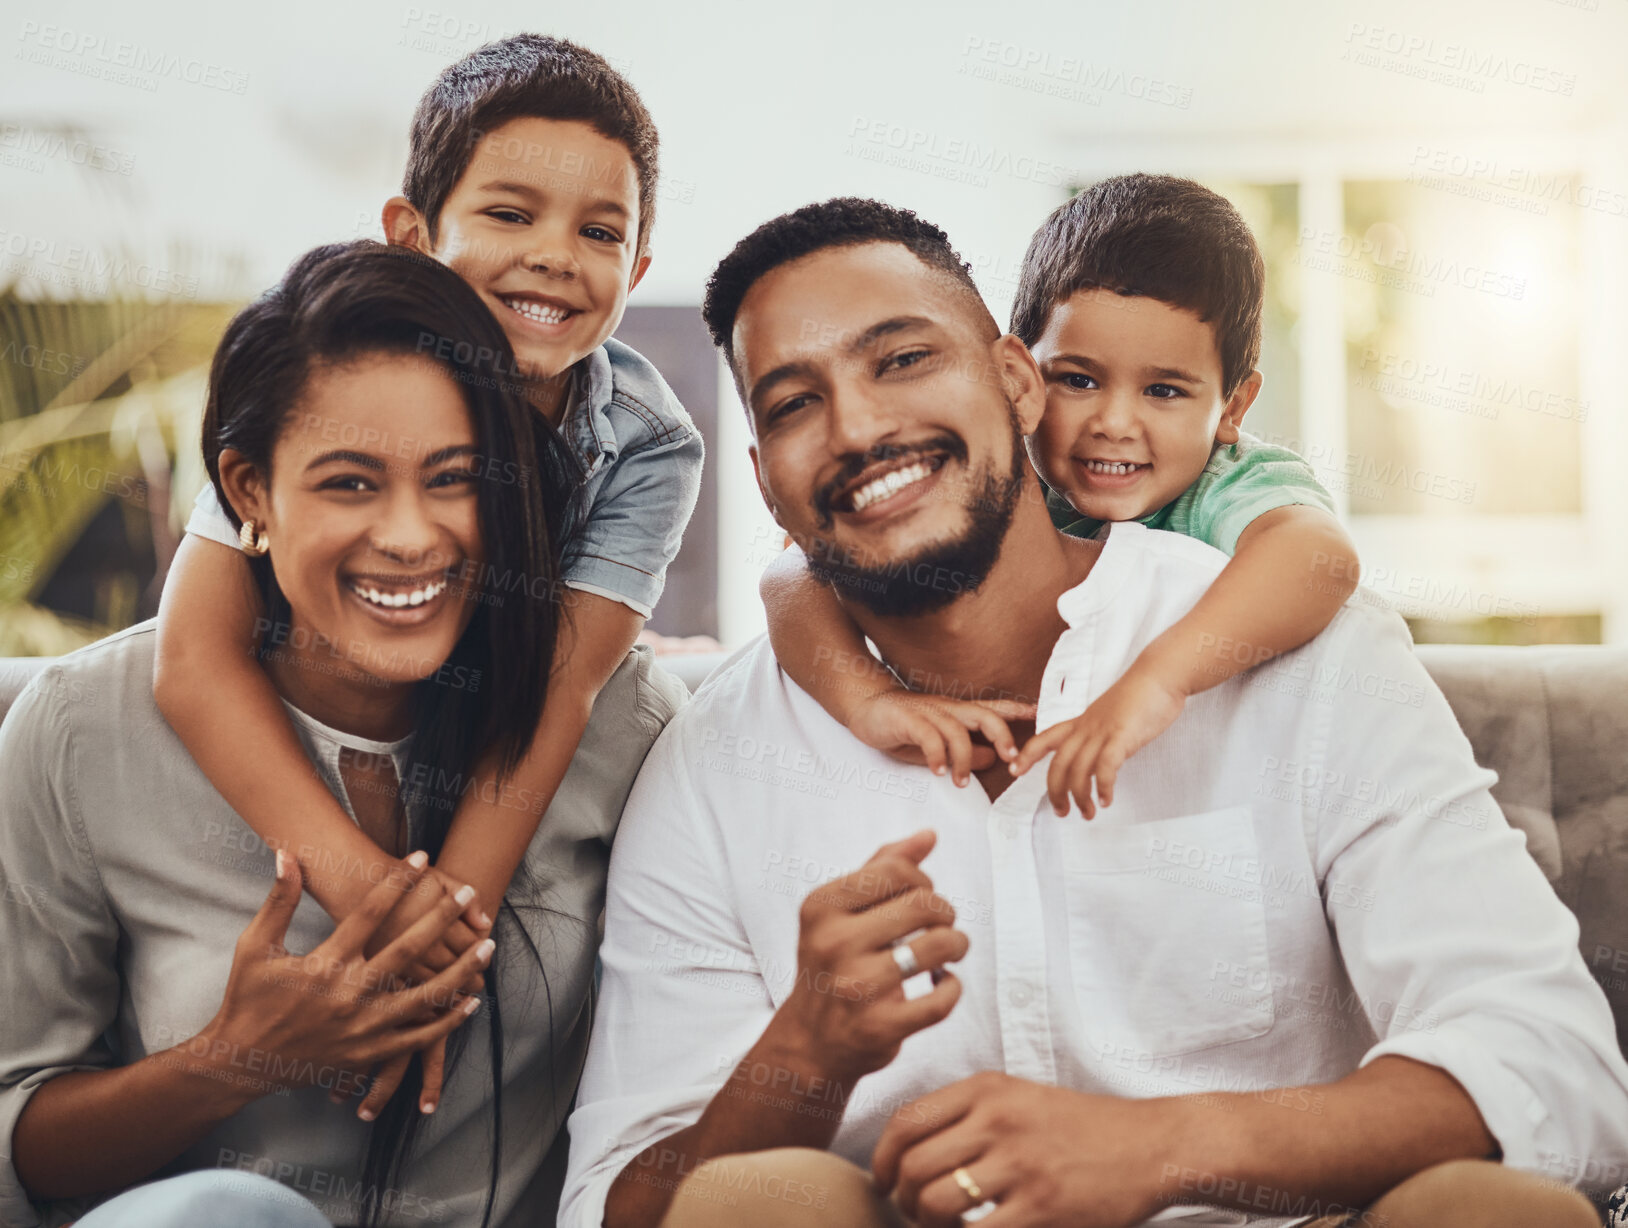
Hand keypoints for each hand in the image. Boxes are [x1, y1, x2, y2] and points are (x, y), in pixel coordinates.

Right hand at [198, 850, 491, 1108]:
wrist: (239, 1064)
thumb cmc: (248, 1000)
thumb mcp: (255, 947)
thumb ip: (278, 900)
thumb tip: (286, 854)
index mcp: (324, 965)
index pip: (370, 913)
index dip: (398, 882)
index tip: (422, 857)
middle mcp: (349, 995)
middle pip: (408, 949)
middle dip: (442, 917)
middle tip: (468, 891)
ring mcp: (363, 1028)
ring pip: (425, 996)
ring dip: (460, 969)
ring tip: (487, 945)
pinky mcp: (369, 1054)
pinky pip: (417, 1038)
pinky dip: (447, 1021)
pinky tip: (471, 1001)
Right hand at [768, 830, 966, 1082]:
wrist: (809, 1041)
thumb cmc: (833, 965)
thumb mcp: (841, 912)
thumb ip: (881, 869)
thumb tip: (928, 835)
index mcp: (821, 907)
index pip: (896, 870)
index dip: (923, 880)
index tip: (922, 897)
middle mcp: (834, 944)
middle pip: (924, 903)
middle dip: (944, 912)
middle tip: (939, 926)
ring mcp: (856, 987)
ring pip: (939, 945)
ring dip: (956, 945)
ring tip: (949, 951)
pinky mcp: (879, 1027)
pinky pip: (941, 998)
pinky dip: (952, 988)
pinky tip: (941, 984)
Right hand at [848, 691, 1036, 786]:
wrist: (866, 707)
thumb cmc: (904, 725)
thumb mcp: (938, 742)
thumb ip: (963, 750)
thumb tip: (991, 758)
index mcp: (957, 713)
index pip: (993, 709)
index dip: (1017, 711)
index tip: (1040, 715)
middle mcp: (947, 709)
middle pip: (984, 715)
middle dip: (1003, 736)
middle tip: (1012, 761)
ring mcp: (927, 712)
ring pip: (957, 730)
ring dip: (963, 759)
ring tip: (961, 781)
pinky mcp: (907, 719)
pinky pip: (928, 736)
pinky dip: (936, 755)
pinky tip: (937, 771)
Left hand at [873, 1072, 1180, 1226]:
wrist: (1151, 1144)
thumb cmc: (1079, 1126)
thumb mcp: (1018, 1097)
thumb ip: (967, 1114)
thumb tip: (907, 1151)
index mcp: (986, 1088)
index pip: (906, 1121)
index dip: (881, 1158)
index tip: (882, 1181)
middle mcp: (997, 1119)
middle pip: (912, 1165)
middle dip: (901, 1198)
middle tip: (912, 1212)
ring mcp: (1020, 1163)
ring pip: (933, 1201)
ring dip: (925, 1224)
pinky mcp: (1042, 1206)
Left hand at [1008, 667, 1185, 817]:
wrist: (1160, 674)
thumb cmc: (1140, 695)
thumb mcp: (1110, 718)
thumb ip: (1100, 739)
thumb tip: (1099, 763)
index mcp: (1081, 722)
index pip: (1045, 738)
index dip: (1027, 755)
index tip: (1014, 771)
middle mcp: (1086, 727)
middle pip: (1058, 763)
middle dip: (1055, 791)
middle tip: (1061, 812)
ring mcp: (1103, 731)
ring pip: (1079, 769)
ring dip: (1080, 797)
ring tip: (1087, 813)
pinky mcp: (1122, 736)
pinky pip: (1106, 766)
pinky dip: (1104, 787)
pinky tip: (1106, 800)